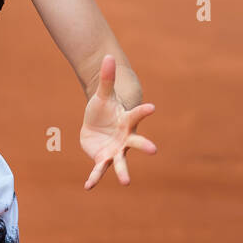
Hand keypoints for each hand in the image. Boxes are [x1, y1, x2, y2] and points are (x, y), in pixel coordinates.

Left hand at [79, 54, 156, 188]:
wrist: (97, 123)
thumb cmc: (104, 109)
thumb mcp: (102, 94)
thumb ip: (106, 78)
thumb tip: (108, 55)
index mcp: (127, 120)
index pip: (137, 114)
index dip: (144, 111)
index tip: (152, 107)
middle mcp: (125, 138)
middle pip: (136, 141)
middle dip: (144, 145)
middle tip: (154, 150)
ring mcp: (116, 150)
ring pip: (120, 162)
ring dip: (123, 171)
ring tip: (126, 182)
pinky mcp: (103, 158)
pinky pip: (99, 170)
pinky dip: (94, 178)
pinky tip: (88, 187)